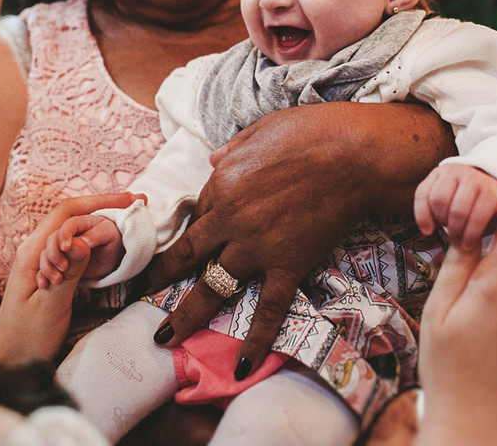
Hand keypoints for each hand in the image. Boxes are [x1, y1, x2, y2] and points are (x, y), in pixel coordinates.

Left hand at [0, 192, 141, 365]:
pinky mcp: (46, 270)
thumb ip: (69, 273)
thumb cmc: (25, 339)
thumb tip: (84, 239)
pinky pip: (69, 246)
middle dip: (102, 204)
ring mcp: (38, 259)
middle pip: (70, 215)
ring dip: (97, 221)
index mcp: (31, 253)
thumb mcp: (50, 307)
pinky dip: (89, 239)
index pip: (67, 212)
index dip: (100, 200)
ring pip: (70, 229)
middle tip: (136, 201)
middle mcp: (33, 249)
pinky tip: (105, 240)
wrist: (6, 360)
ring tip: (125, 216)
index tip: (130, 201)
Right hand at [37, 215, 124, 287]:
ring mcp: (60, 249)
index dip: (64, 235)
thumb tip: (80, 241)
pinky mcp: (58, 263)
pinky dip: (42, 276)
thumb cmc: (113, 241)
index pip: (68, 225)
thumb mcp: (109, 236)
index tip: (66, 248)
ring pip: (46, 254)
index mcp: (80, 222)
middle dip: (54, 254)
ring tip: (57, 280)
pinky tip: (43, 285)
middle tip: (64, 268)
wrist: (114, 257)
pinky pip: (45, 268)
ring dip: (47, 266)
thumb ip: (96, 236)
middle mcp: (67, 235)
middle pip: (52, 240)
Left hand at [146, 101, 453, 378]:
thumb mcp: (261, 129)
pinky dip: (255, 340)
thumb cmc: (311, 131)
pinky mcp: (288, 265)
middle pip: (189, 254)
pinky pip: (267, 309)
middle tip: (142, 296)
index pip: (199, 213)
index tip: (195, 238)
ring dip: (186, 315)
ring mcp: (257, 247)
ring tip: (164, 338)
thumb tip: (215, 159)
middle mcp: (230, 220)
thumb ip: (234, 149)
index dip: (197, 226)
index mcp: (221, 184)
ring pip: (212, 286)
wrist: (354, 153)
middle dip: (162, 277)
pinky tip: (242, 366)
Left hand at [413, 164, 496, 249]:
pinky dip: (470, 235)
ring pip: (457, 211)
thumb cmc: (466, 198)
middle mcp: (457, 171)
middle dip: (442, 222)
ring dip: (456, 231)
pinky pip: (477, 218)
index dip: (422, 216)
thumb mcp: (446, 196)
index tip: (428, 231)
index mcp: (441, 172)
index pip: (423, 194)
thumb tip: (427, 230)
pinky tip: (468, 243)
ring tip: (458, 241)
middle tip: (450, 232)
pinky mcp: (492, 193)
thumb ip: (430, 208)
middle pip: (439, 201)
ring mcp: (476, 180)